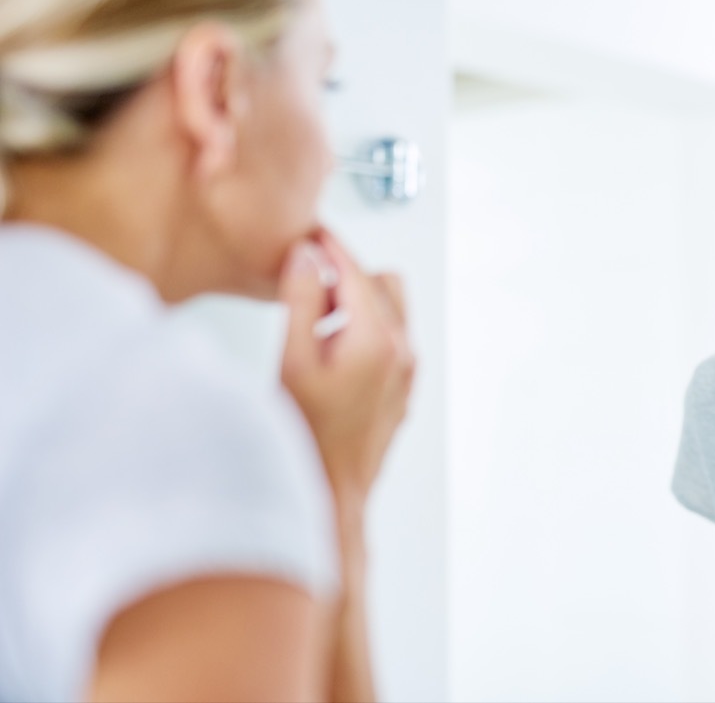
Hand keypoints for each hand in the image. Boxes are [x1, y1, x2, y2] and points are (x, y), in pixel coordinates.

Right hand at [278, 228, 414, 504]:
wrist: (329, 495)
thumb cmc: (306, 440)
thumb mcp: (292, 361)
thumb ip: (303, 300)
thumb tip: (308, 258)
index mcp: (379, 341)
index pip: (357, 271)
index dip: (330, 247)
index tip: (310, 235)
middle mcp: (402, 355)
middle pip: (382, 284)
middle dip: (346, 274)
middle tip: (306, 284)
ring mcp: (406, 375)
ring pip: (390, 312)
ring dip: (356, 303)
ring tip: (313, 324)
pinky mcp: (401, 391)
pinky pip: (390, 341)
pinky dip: (364, 331)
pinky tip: (329, 352)